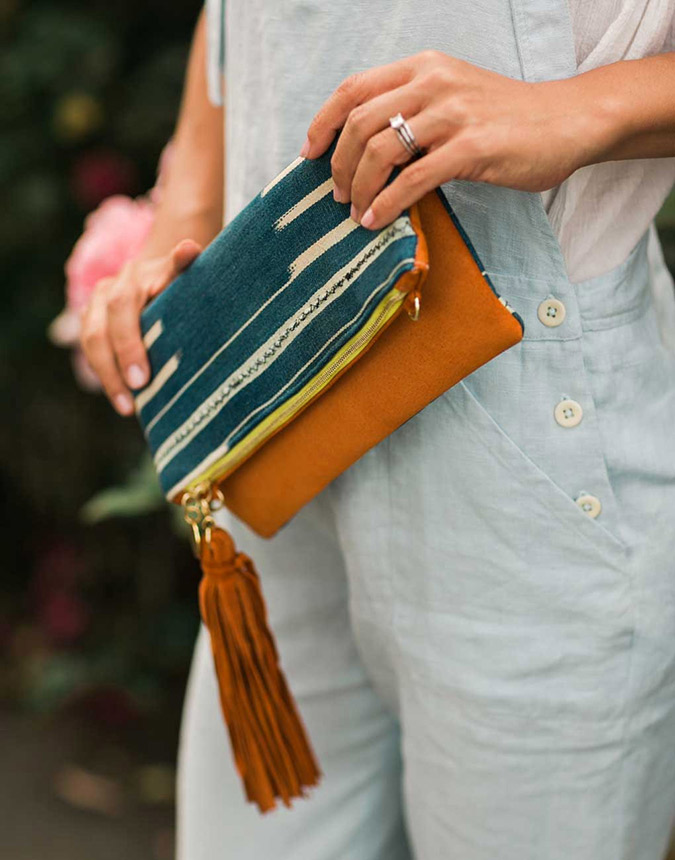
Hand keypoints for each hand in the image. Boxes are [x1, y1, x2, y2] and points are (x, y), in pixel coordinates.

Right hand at [80, 238, 200, 415]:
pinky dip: (105, 376)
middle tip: (136, 394)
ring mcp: (96, 306)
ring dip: (107, 378)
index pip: (122, 309)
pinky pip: (91, 352)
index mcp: (132, 278)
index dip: (128, 344)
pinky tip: (124, 400)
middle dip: (116, 366)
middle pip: (100, 331)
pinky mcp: (92, 322)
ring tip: (127, 408)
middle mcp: (108, 290)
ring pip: (90, 343)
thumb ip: (185, 266)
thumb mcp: (186, 274)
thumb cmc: (181, 280)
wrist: (161, 272)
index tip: (142, 379)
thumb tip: (189, 248)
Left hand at [301, 50, 605, 229]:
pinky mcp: (472, 147)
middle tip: (337, 195)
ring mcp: (453, 113)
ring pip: (381, 150)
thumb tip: (367, 153)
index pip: (353, 88)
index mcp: (423, 68)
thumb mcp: (452, 99)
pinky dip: (387, 204)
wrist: (567, 121)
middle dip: (339, 165)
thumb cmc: (506, 118)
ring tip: (356, 212)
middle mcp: (433, 83)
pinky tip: (376, 221)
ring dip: (359, 188)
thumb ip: (412, 114)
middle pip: (359, 121)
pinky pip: (413, 180)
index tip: (308, 154)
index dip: (322, 123)